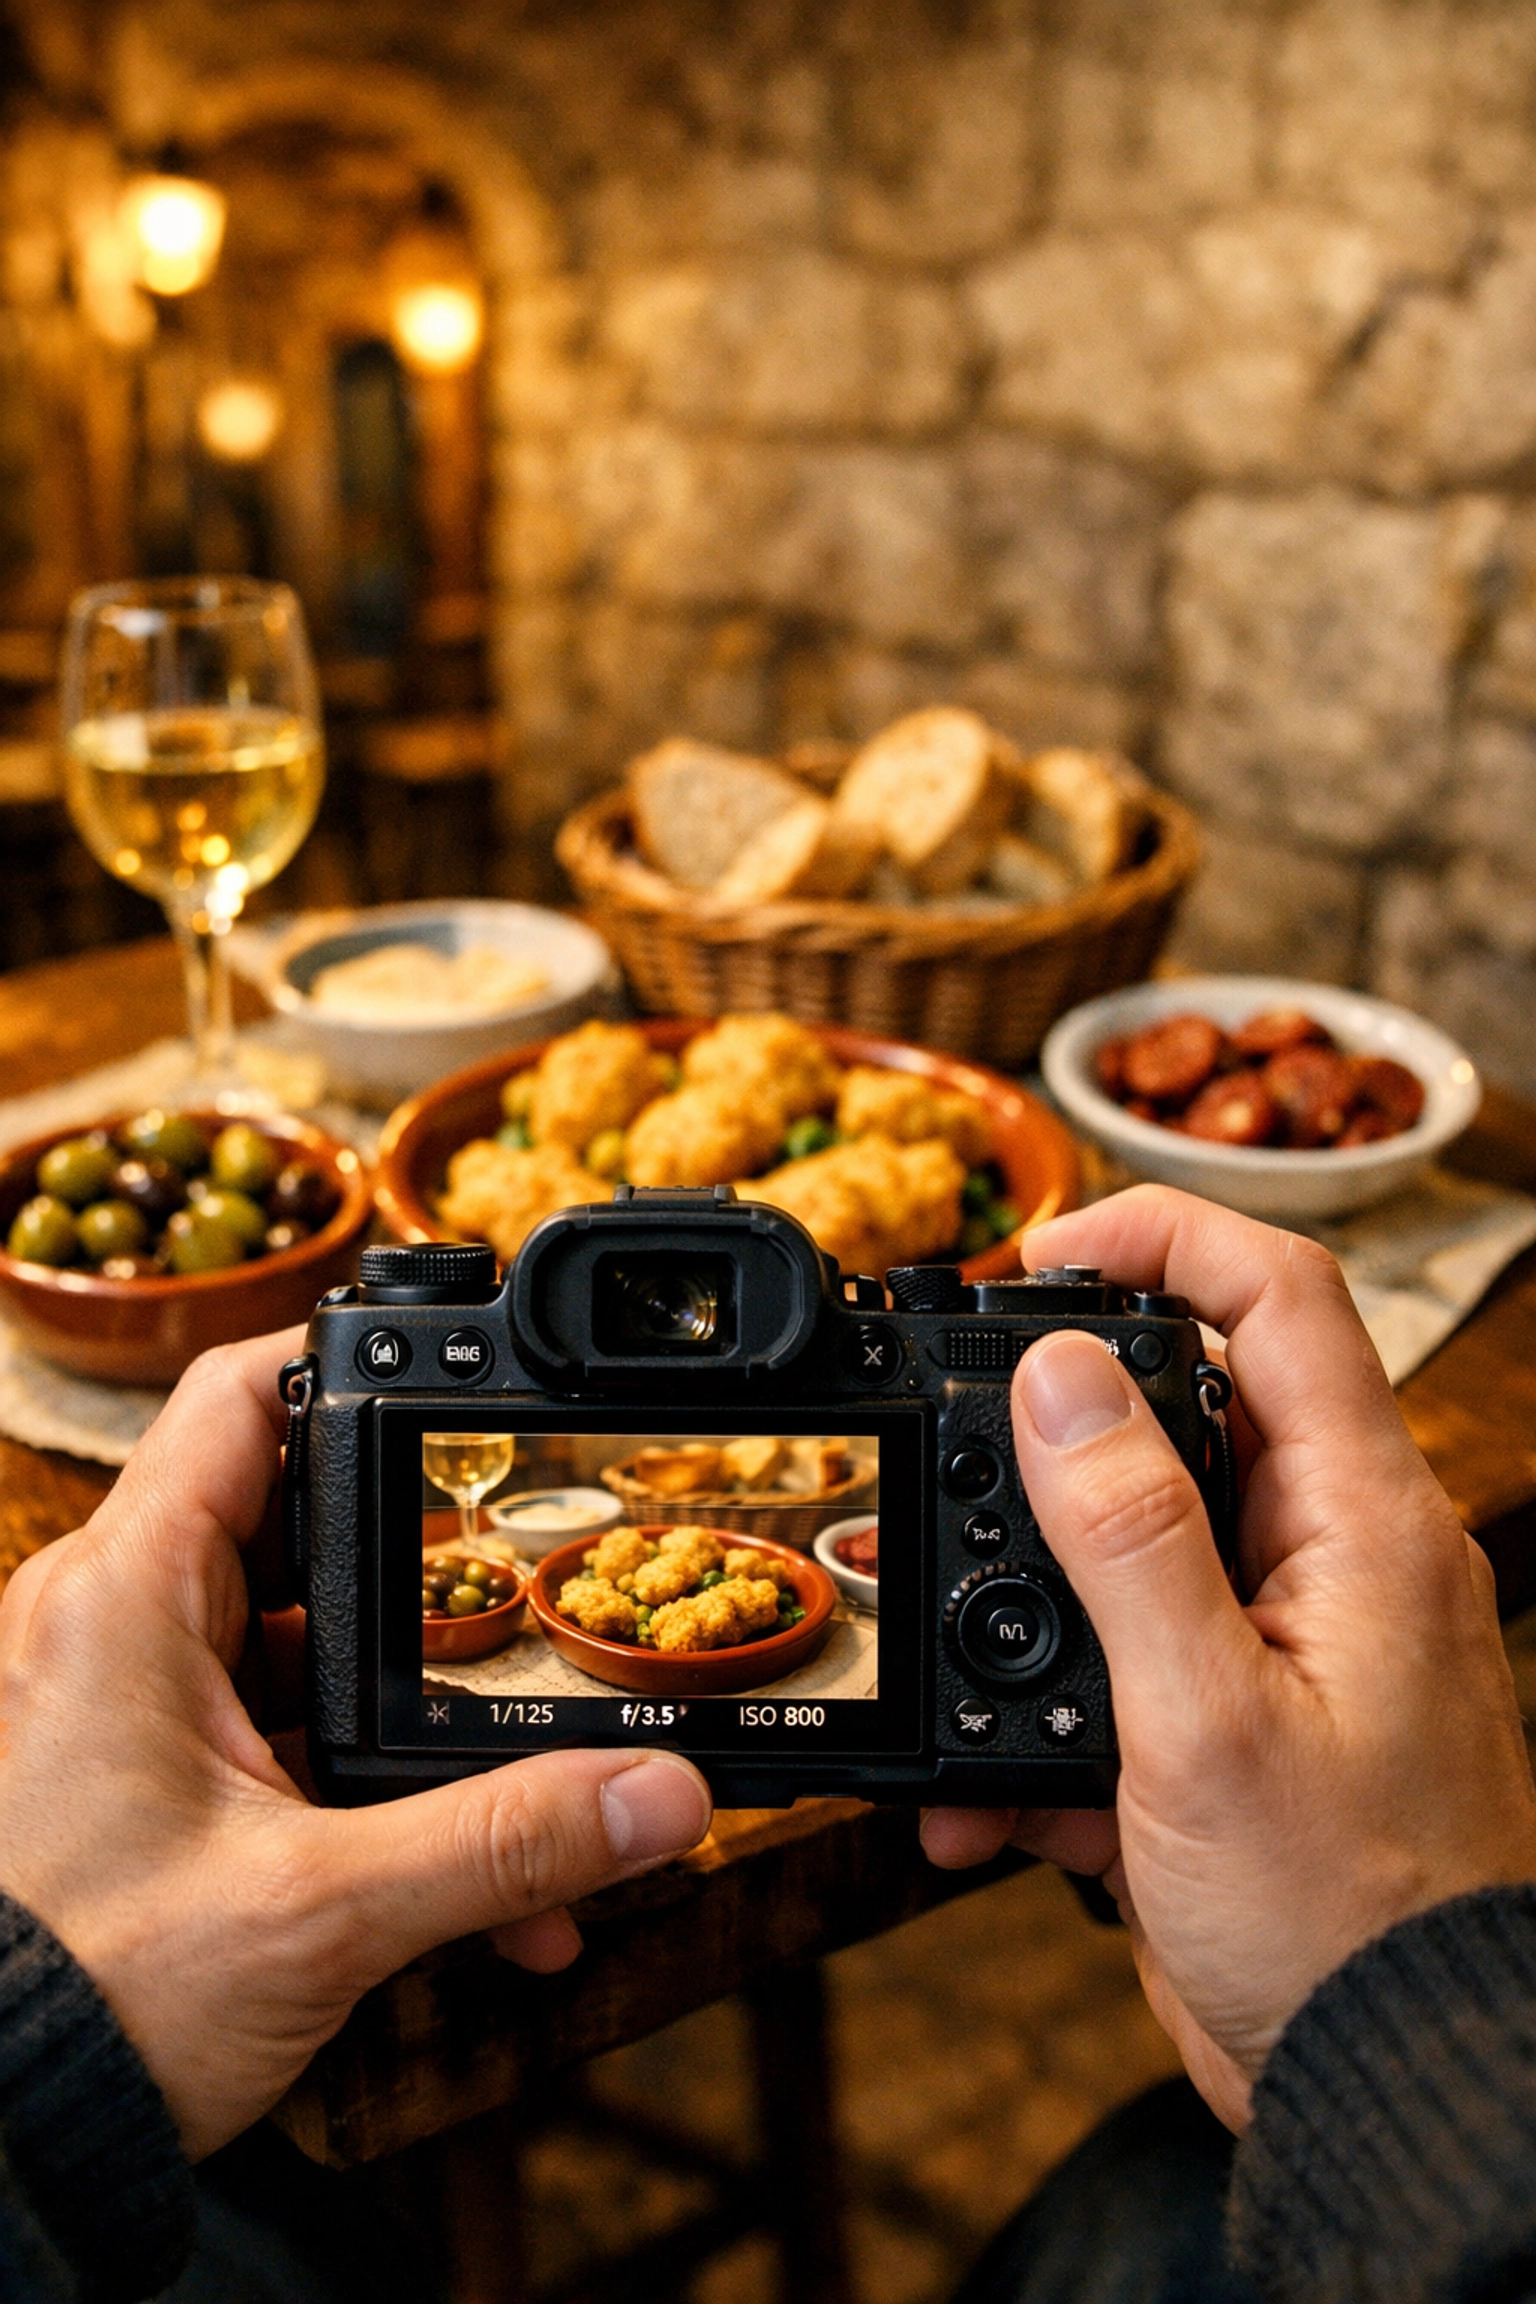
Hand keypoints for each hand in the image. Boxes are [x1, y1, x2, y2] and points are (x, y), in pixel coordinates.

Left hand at [0, 1331, 711, 2158]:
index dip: (350, 1358)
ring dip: (414, 1724)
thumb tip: (658, 1793)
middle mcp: (117, 1626)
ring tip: (523, 1797)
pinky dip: (371, 1790)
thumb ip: (502, 1843)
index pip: (241, 1399)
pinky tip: (471, 1887)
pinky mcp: (149, 1778)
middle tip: (521, 1612)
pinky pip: (281, 1739)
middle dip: (429, 1586)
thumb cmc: (82, 2003)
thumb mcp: (322, 1912)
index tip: (454, 1374)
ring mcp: (131, 1703)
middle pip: (302, 1525)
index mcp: (126, 1596)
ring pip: (305, 1652)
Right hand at [922, 1186, 1535, 2128]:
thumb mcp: (1205, 1716)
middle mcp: (1335, 1558)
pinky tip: (990, 1799)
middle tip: (953, 1458)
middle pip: (1189, 1410)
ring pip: (1133, 1551)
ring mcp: (1287, 1641)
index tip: (1034, 1257)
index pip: (1279, 1296)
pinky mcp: (1237, 1725)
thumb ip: (1128, 1532)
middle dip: (1053, 1437)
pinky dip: (1046, 1722)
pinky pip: (1126, 1669)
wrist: (1389, 2093)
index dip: (1158, 1238)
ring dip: (1028, 1606)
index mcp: (1362, 1520)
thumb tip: (1059, 1374)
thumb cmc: (1350, 1921)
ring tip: (955, 1673)